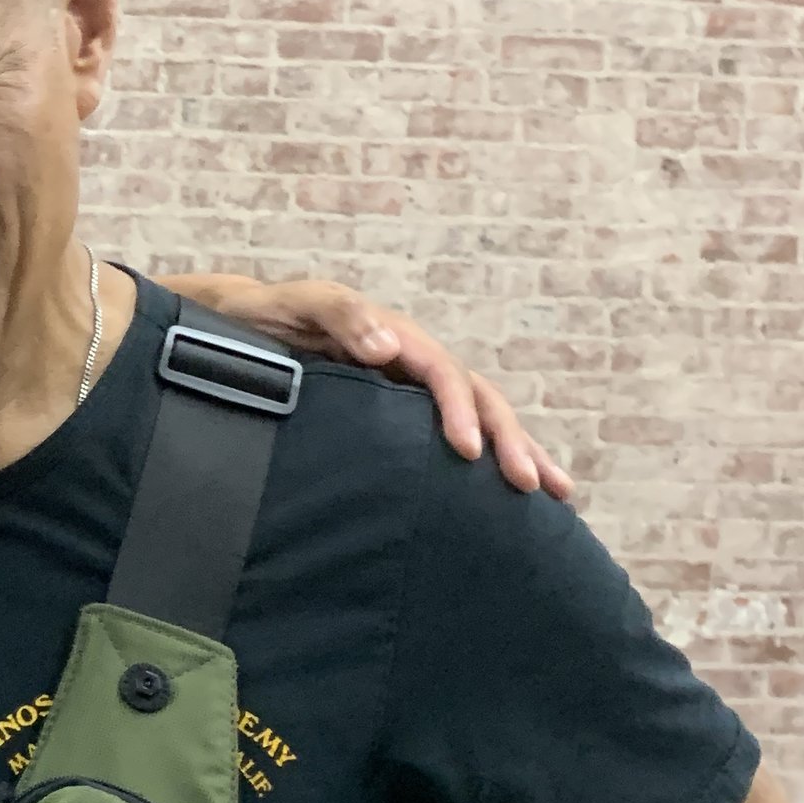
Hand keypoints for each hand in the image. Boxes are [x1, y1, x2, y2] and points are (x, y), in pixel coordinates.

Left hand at [164, 275, 572, 499]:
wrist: (245, 323)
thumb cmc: (268, 315)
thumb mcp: (298, 305)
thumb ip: (340, 317)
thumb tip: (390, 348)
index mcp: (395, 339)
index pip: (442, 374)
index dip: (458, 410)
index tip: (468, 451)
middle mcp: (414, 361)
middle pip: (478, 397)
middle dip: (509, 440)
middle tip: (534, 486)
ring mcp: (411, 387)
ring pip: (479, 417)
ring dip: (518, 451)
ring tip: (559, 494)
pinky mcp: (400, 412)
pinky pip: (453, 433)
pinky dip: (488, 459)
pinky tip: (508, 497)